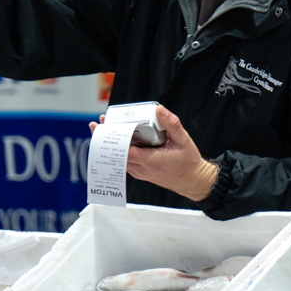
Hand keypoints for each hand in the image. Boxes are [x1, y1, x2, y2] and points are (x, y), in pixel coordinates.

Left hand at [90, 105, 217, 202]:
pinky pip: (125, 161)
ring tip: (104, 128)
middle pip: (117, 155)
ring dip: (112, 145)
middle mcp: (142, 169)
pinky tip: (118, 139)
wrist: (192, 181)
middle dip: (106, 140)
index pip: (125, 152)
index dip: (113, 141)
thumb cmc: (188, 162)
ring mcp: (140, 172)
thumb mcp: (183, 140)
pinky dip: (120, 151)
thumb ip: (172, 124)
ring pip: (119, 159)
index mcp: (151, 161)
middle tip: (97, 125)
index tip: (104, 128)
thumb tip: (159, 110)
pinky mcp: (140, 172)